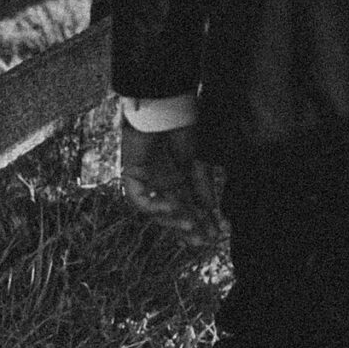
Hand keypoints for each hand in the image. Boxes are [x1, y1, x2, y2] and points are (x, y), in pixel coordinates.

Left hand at [120, 119, 224, 246]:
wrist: (165, 105)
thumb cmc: (183, 126)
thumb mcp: (198, 160)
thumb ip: (202, 184)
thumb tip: (211, 209)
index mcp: (179, 176)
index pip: (191, 204)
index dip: (203, 220)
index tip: (217, 234)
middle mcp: (161, 181)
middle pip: (174, 212)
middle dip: (188, 228)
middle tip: (202, 242)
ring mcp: (146, 179)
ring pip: (155, 210)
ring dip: (173, 220)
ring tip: (191, 225)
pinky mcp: (131, 174)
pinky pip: (139, 199)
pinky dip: (155, 206)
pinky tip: (173, 206)